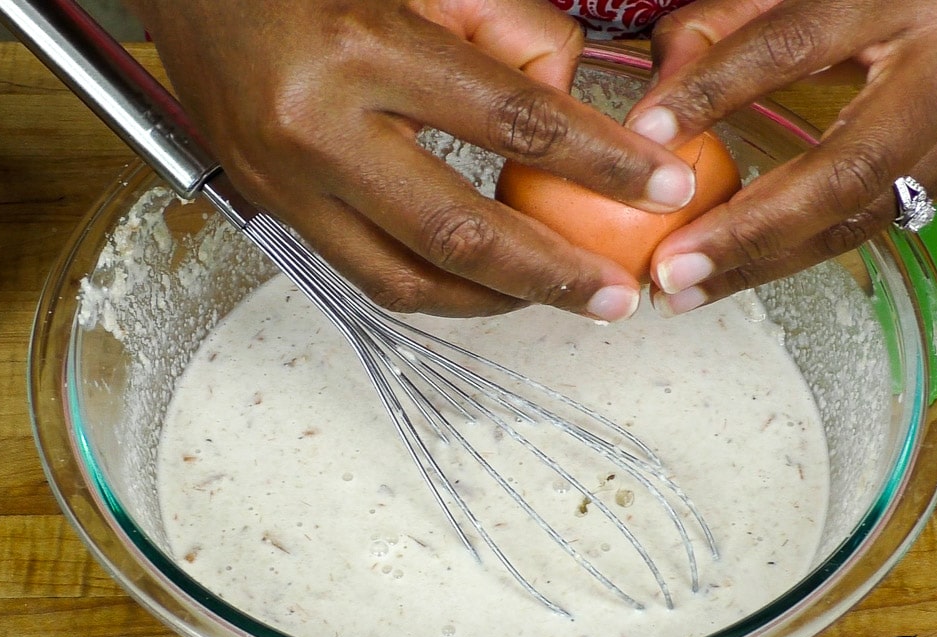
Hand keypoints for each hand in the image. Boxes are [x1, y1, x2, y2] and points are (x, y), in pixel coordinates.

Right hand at [123, 0, 696, 319]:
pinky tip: (487, 285)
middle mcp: (317, 129)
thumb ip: (509, 33)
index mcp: (363, 49)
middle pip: (458, 231)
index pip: (512, 118)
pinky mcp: (271, 208)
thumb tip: (572, 107)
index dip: (600, 161)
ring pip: (406, 279)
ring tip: (561, 300)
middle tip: (620, 296)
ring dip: (496, 303)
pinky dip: (437, 291)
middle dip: (552, 274)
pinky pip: (365, 274)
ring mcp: (285, 182)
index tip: (664, 186)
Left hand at [625, 0, 936, 314]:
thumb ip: (721, 26)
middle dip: (748, 230)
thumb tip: (656, 106)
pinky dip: (793, 255)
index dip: (715, 91)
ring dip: (762, 264)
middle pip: (843, 170)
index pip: (793, 44)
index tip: (647, 135)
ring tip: (685, 288)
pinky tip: (734, 272)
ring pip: (857, 220)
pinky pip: (865, 228)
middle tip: (671, 266)